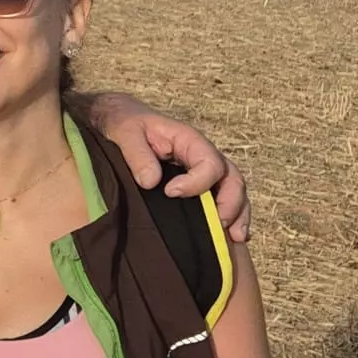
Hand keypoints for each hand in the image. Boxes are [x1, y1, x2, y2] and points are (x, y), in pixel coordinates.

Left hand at [85, 90, 250, 241]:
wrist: (120, 119)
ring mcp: (203, 171)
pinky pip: (220, 200)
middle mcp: (203, 156)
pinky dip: (229, 218)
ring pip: (232, 192)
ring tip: (235, 238)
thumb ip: (137, 154)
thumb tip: (151, 182)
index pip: (210, 163)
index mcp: (189, 140)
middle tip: (220, 226)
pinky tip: (229, 239)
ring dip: (237, 215)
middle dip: (231, 204)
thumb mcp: (124, 131)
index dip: (197, 182)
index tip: (170, 193)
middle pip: (231, 179)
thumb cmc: (125, 123)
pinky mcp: (197, 184)